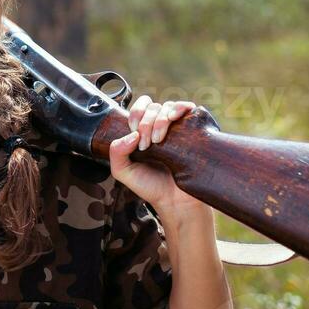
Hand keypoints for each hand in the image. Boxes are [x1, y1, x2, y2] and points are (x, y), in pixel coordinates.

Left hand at [109, 95, 207, 212]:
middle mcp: (160, 126)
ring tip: (159, 141)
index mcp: (143, 131)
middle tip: (146, 145)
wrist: (175, 201)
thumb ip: (116, 152)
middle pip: (152, 107)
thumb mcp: (123, 171)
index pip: (139, 108)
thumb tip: (132, 134)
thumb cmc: (150, 186)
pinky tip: (175, 118)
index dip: (135, 114)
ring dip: (160, 120)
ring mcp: (177, 127)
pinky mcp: (192, 129)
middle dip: (146, 123)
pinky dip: (180, 107)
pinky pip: (187, 108)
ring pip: (167, 107)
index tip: (134, 133)